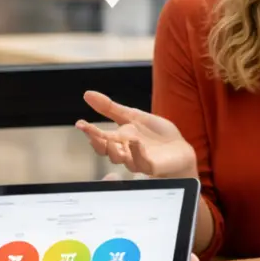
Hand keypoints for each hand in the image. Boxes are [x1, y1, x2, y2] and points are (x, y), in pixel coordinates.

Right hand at [75, 91, 196, 178]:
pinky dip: (137, 153)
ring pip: (122, 160)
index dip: (90, 132)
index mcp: (119, 140)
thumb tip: (87, 94)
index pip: (101, 138)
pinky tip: (135, 143)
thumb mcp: (132, 116)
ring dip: (116, 150)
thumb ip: (110, 108)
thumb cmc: (155, 135)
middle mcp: (125, 152)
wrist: (179, 148)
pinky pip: (142, 163)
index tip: (80, 123)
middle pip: (107, 151)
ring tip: (114, 139)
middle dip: (99, 143)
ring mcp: (138, 160)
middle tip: (92, 135)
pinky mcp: (152, 166)